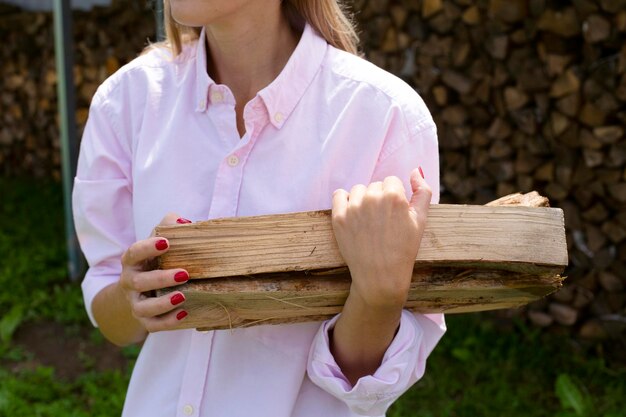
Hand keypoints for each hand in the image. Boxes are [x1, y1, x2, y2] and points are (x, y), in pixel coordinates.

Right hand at [118, 213, 191, 331]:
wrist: (137, 294)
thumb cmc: (154, 262)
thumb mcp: (157, 244)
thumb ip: (168, 228)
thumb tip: (183, 222)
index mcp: (132, 262)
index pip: (134, 253)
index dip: (147, 247)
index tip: (166, 242)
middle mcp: (129, 283)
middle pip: (137, 282)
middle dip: (161, 278)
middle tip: (184, 274)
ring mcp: (135, 303)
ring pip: (143, 307)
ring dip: (163, 303)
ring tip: (182, 296)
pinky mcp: (144, 320)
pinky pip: (153, 325)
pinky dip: (168, 322)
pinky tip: (184, 313)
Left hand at [331, 168, 430, 309]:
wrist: (380, 276)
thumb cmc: (404, 249)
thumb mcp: (421, 220)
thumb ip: (423, 191)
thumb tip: (416, 169)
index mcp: (394, 196)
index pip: (392, 181)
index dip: (395, 197)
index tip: (394, 214)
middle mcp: (372, 198)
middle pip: (375, 186)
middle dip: (379, 199)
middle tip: (382, 222)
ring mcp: (353, 207)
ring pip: (358, 190)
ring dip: (363, 200)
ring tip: (369, 221)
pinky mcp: (338, 217)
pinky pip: (339, 195)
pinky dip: (344, 201)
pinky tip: (353, 215)